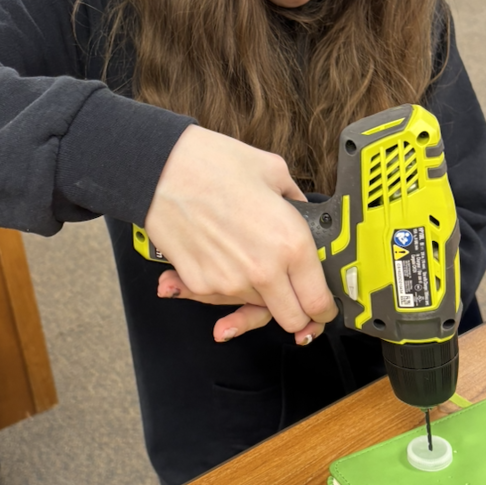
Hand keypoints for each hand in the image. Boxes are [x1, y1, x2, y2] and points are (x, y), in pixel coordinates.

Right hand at [144, 125, 337, 340]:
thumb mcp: (273, 171)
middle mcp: (263, 271)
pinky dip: (223, 284)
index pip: (319, 301)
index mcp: (290, 244)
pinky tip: (219, 255)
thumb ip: (295, 201)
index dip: (325, 308)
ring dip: (259, 295)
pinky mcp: (199, 285)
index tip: (322, 306)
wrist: (160, 168)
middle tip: (293, 295)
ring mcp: (229, 283)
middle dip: (297, 312)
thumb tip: (301, 213)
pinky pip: (222, 298)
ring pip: (256, 309)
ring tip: (246, 259)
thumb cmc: (212, 163)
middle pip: (292, 320)